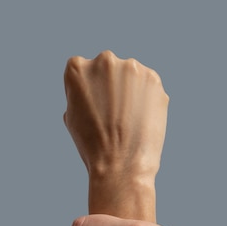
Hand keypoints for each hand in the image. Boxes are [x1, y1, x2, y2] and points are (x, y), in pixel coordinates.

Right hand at [63, 50, 168, 180]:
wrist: (121, 165)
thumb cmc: (93, 146)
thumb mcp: (72, 118)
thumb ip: (79, 94)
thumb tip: (91, 89)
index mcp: (76, 68)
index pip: (82, 71)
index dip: (89, 93)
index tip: (94, 110)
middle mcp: (104, 60)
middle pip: (108, 69)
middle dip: (111, 88)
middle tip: (113, 116)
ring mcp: (131, 68)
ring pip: (131, 77)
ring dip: (130, 92)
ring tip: (128, 121)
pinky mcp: (154, 79)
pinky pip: (149, 86)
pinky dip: (147, 100)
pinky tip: (141, 120)